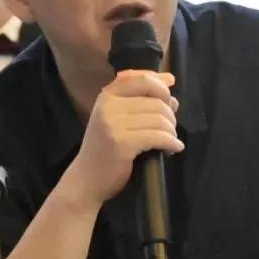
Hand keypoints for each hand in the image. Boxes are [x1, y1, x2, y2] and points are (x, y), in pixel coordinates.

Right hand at [61, 70, 183, 207]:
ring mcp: (113, 123)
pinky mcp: (122, 143)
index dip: (161, 87)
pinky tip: (173, 148)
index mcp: (107, 96)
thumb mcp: (118, 119)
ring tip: (170, 141)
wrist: (85, 180)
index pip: (142, 78)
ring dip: (172, 131)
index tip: (170, 99)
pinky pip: (158, 136)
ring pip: (159, 118)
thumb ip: (141, 101)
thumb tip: (170, 87)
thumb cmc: (104, 150)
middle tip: (170, 130)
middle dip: (171, 116)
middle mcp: (108, 105)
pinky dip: (171, 143)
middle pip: (156, 100)